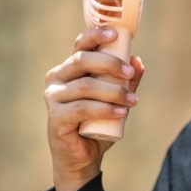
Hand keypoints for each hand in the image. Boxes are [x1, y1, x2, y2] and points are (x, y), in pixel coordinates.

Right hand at [44, 27, 144, 190]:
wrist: (83, 156)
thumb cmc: (98, 123)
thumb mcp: (117, 99)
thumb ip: (127, 81)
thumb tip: (137, 61)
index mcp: (70, 68)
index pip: (80, 44)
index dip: (96, 35)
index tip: (116, 33)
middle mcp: (57, 78)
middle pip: (82, 61)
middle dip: (109, 63)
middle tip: (129, 73)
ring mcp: (53, 98)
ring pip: (85, 86)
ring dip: (113, 91)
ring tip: (132, 102)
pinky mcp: (55, 118)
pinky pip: (82, 108)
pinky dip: (104, 109)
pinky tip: (120, 112)